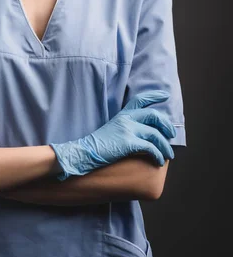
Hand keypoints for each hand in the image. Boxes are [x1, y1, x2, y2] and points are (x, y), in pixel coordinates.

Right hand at [50, 90, 175, 180]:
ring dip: (165, 146)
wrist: (85, 152)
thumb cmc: (98, 144)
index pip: (140, 99)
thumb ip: (126, 126)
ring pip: (155, 134)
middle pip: (154, 116)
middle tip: (172, 135)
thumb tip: (145, 132)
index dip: (154, 96)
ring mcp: (127, 129)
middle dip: (166, 125)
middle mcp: (126, 118)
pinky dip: (158, 155)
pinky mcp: (128, 142)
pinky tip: (158, 161)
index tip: (165, 95)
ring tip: (168, 155)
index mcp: (122, 114)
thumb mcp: (112, 128)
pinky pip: (150, 147)